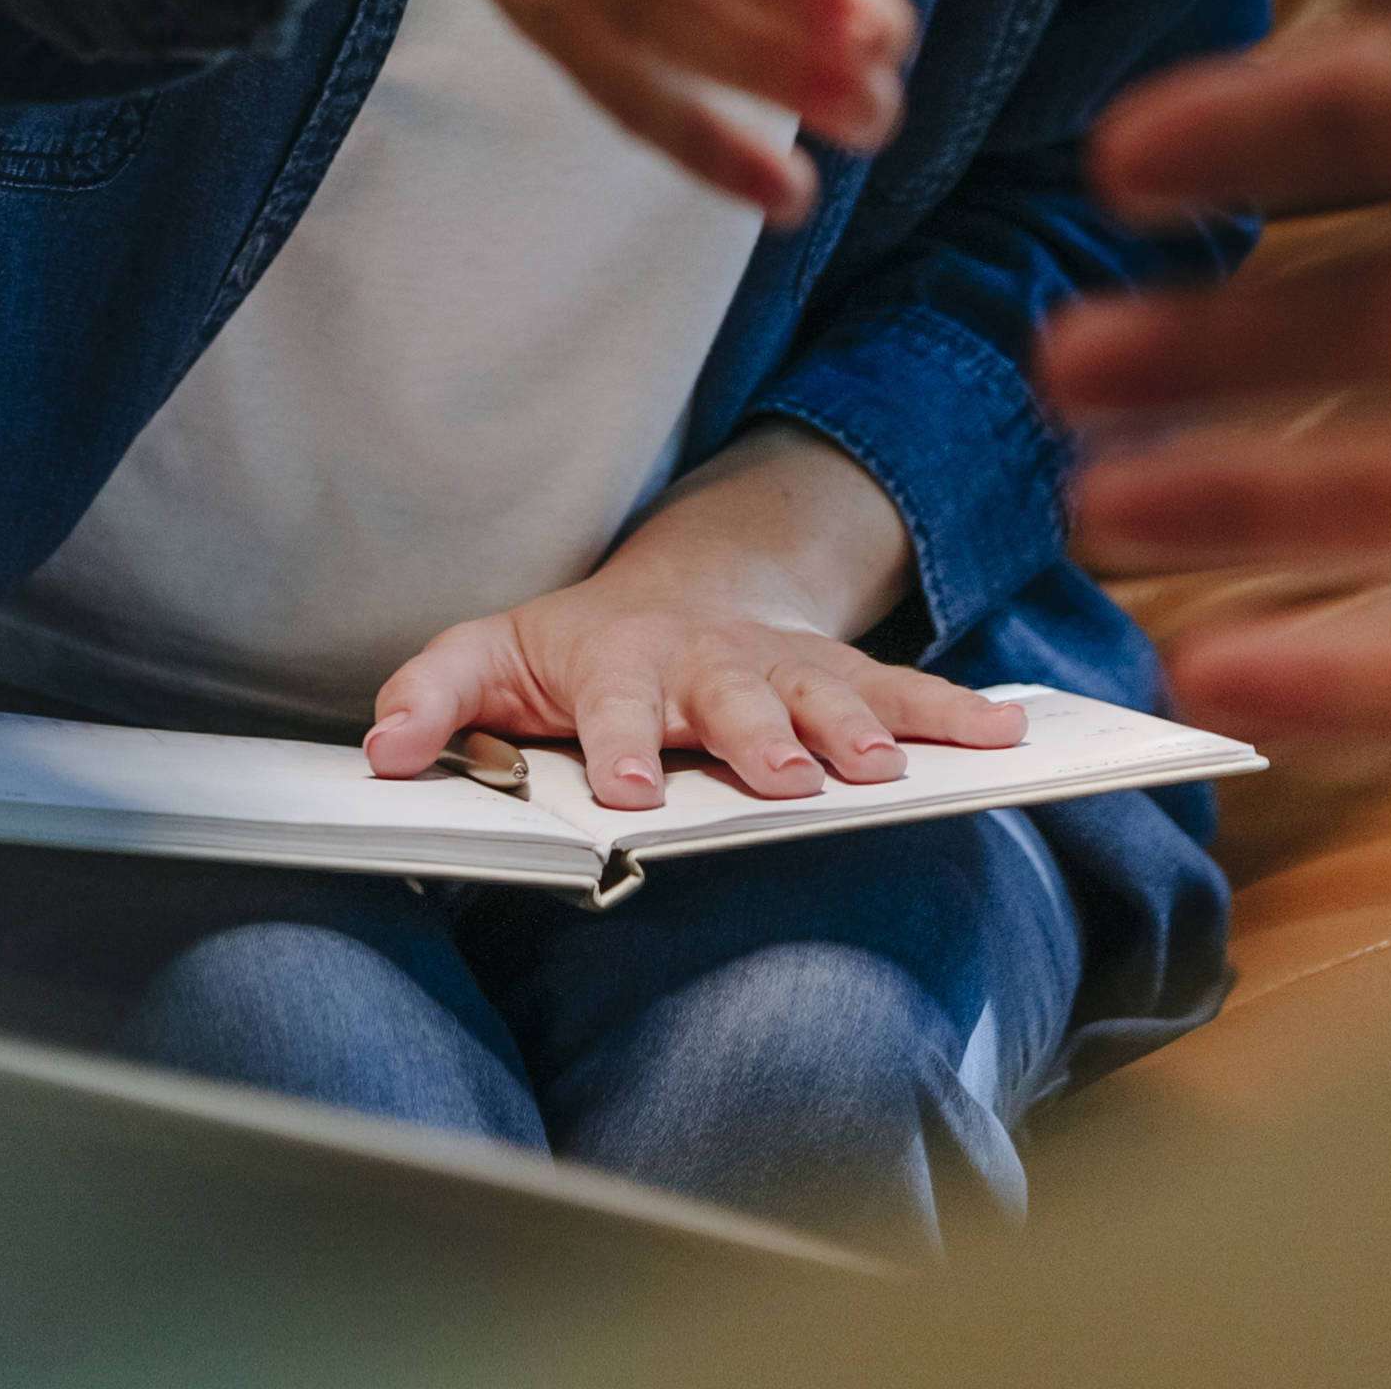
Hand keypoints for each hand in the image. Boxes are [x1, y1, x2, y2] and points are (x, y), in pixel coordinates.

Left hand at [361, 434, 1019, 810]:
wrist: (674, 595)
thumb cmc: (576, 650)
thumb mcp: (488, 654)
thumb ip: (431, 694)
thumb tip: (381, 748)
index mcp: (618, 661)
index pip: (614, 704)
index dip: (618, 746)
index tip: (625, 794)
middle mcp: (707, 660)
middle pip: (736, 696)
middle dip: (759, 737)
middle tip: (780, 780)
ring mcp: (780, 665)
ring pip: (828, 692)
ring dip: (861, 728)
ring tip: (892, 768)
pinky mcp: (840, 678)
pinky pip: (904, 691)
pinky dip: (958, 711)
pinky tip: (1008, 737)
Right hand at [1039, 0, 1390, 752]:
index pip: (1364, 119)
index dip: (1239, 136)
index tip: (1111, 165)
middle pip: (1347, 320)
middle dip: (1203, 338)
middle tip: (1060, 357)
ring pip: (1361, 496)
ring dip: (1225, 500)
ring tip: (1086, 505)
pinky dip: (1315, 681)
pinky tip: (1188, 673)